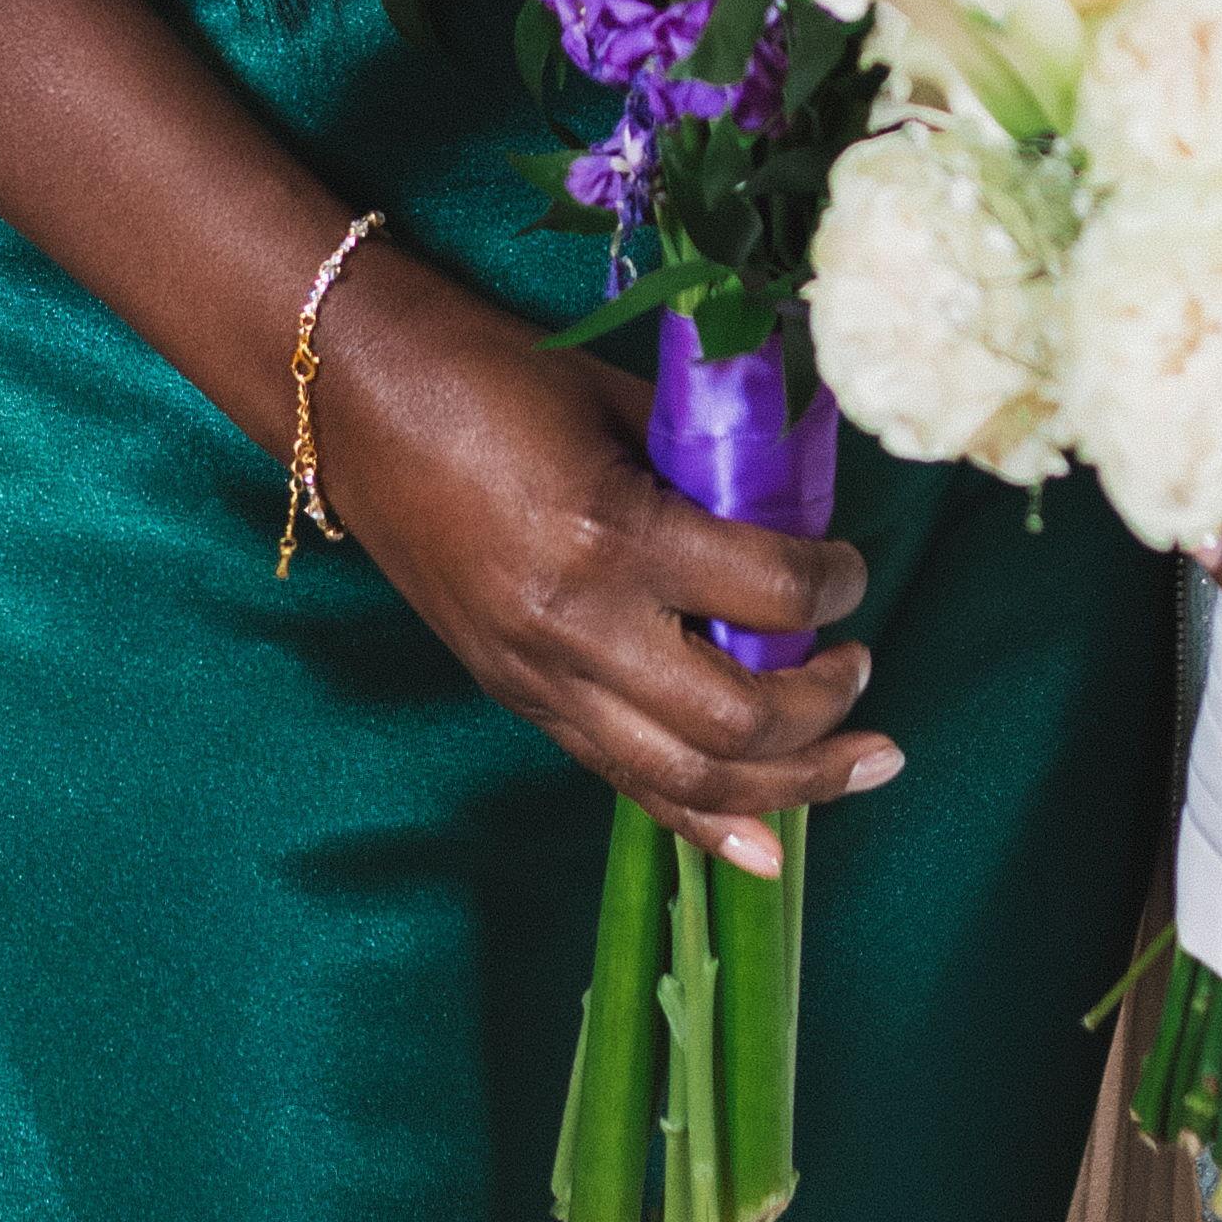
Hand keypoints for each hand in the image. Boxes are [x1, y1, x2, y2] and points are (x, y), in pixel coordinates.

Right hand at [306, 258, 898, 871]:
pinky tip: (763, 846)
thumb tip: (800, 503)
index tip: (852, 568)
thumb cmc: (491, 375)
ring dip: (789, 783)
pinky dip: (700, 821)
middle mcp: (576, 628)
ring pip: (686, 776)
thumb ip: (707, 464)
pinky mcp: (515, 697)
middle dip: (824, 712)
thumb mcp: (619, 403)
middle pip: (735, 720)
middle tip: (867, 672)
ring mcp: (539, 677)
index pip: (765, 592)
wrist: (354, 401)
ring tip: (864, 765)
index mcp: (611, 534)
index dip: (834, 586)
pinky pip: (622, 779)